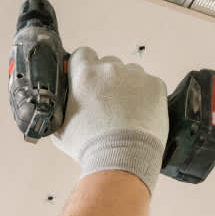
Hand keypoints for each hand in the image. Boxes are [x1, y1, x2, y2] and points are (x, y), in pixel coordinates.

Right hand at [52, 47, 167, 192]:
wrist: (122, 161)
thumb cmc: (91, 148)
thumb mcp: (61, 127)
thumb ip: (60, 107)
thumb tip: (59, 100)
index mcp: (85, 75)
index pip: (83, 54)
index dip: (84, 67)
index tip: (87, 79)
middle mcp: (111, 69)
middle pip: (108, 64)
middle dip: (106, 80)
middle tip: (106, 104)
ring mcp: (136, 76)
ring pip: (130, 74)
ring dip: (127, 87)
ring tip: (124, 113)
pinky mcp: (155, 85)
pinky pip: (149, 85)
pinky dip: (145, 97)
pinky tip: (138, 115)